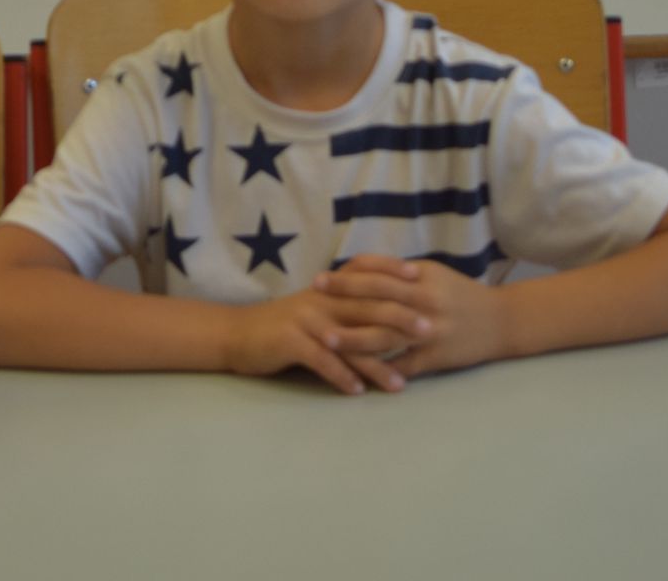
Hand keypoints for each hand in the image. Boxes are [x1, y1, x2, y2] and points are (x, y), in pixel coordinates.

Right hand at [222, 281, 434, 395]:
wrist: (239, 333)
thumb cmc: (284, 325)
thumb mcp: (317, 308)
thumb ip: (347, 306)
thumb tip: (388, 310)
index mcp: (330, 290)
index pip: (367, 275)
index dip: (395, 274)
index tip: (424, 281)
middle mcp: (322, 299)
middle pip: (367, 307)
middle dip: (401, 318)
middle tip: (429, 331)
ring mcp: (306, 319)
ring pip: (349, 340)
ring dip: (377, 363)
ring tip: (400, 383)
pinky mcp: (291, 340)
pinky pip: (321, 360)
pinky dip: (341, 376)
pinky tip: (357, 392)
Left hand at [313, 255, 508, 378]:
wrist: (502, 321)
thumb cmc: (460, 294)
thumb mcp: (433, 274)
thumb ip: (400, 273)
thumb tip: (362, 270)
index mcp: (422, 279)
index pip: (378, 274)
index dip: (348, 276)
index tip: (321, 278)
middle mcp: (425, 303)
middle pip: (377, 300)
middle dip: (343, 299)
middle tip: (312, 299)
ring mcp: (430, 333)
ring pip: (386, 336)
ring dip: (353, 338)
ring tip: (325, 339)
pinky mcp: (436, 358)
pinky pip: (403, 366)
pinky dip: (380, 371)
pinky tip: (356, 374)